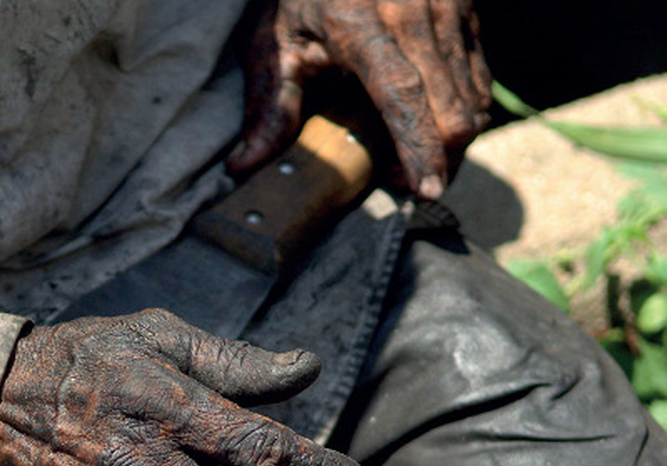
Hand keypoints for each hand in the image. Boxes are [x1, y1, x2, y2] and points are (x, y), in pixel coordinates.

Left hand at [227, 0, 491, 199]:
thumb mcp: (275, 44)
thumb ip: (268, 108)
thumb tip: (241, 165)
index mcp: (360, 23)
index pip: (401, 95)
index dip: (418, 147)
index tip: (427, 190)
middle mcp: (414, 13)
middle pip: (450, 108)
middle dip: (439, 160)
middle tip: (402, 183)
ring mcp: (448, 10)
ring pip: (473, 99)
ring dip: (452, 143)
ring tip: (412, 159)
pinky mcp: (468, 13)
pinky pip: (480, 80)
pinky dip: (462, 115)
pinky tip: (430, 128)